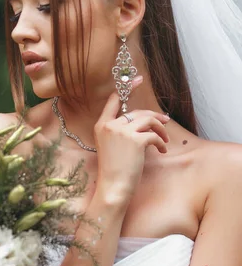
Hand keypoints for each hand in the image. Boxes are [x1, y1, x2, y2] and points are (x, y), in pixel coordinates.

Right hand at [94, 76, 170, 206]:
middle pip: (137, 112)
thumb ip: (120, 132)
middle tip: (165, 122)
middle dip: (154, 117)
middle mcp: (110, 125)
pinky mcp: (135, 140)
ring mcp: (122, 132)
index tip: (138, 79)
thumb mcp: (111, 147)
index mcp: (101, 126)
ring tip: (164, 141)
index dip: (127, 88)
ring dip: (160, 129)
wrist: (113, 186)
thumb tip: (142, 122)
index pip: (114, 100)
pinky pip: (154, 135)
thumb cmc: (113, 170)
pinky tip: (160, 151)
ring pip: (148, 120)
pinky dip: (161, 143)